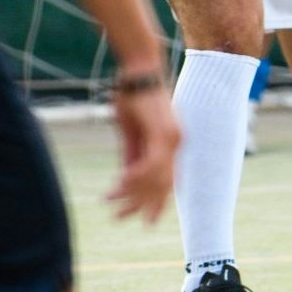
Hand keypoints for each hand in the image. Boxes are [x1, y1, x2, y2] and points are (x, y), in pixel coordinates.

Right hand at [107, 80, 179, 222]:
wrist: (139, 69)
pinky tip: (118, 186)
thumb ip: (132, 153)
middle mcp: (177, 144)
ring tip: (114, 209)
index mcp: (172, 144)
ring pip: (156, 179)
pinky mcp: (162, 133)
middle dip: (143, 206)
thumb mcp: (131, 130)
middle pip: (163, 185)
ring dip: (132, 196)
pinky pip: (150, 164)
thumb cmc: (133, 96)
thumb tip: (127, 175)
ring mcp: (172, 139)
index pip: (167, 180)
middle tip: (128, 222)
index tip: (142, 216)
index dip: (155, 200)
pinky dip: (134, 177)